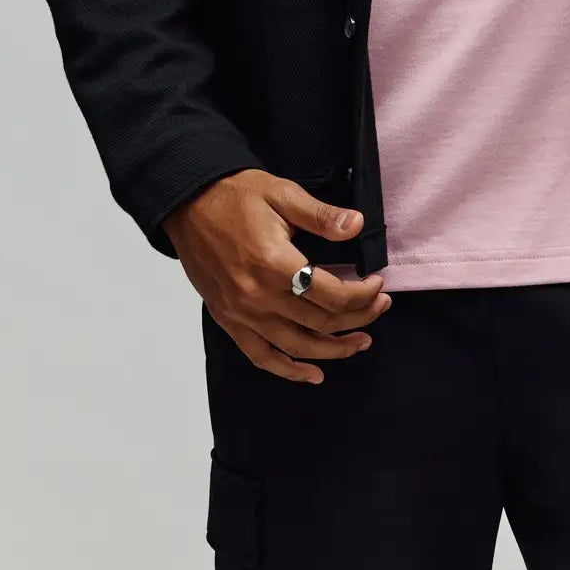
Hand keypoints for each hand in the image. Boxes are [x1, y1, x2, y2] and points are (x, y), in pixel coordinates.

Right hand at [164, 169, 390, 384]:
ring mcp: (242, 314)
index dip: (362, 295)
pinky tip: (313, 375)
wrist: (189, 204)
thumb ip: (321, 215)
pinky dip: (288, 371)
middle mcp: (258, 297)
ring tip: (360, 343)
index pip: (332, 295)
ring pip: (297, 347)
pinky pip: (261, 356)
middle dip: (358, 319)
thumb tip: (357, 225)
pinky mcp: (228, 320)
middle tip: (380, 307)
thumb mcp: (282, 194)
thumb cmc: (237, 196)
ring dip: (333, 350)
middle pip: (320, 323)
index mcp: (275, 264)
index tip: (378, 285)